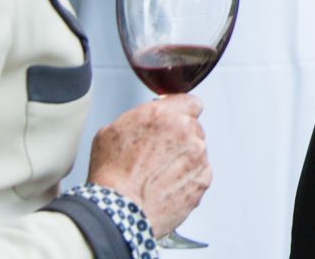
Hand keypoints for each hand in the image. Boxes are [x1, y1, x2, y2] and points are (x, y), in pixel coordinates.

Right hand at [86, 93, 210, 236]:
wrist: (119, 212)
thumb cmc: (111, 175)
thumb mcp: (113, 130)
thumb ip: (140, 117)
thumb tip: (148, 117)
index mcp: (164, 114)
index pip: (191, 103)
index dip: (181, 112)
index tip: (175, 121)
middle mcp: (186, 131)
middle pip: (193, 129)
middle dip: (180, 139)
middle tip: (158, 156)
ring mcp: (198, 157)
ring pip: (197, 152)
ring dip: (184, 160)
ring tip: (159, 176)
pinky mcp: (203, 181)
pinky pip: (199, 174)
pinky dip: (188, 180)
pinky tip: (166, 187)